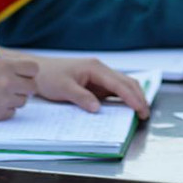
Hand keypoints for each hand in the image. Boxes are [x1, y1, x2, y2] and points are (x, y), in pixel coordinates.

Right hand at [0, 55, 37, 121]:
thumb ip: (2, 61)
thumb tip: (19, 65)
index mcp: (3, 66)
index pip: (33, 68)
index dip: (28, 71)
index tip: (23, 73)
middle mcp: (7, 83)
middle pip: (32, 87)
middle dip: (25, 86)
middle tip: (15, 86)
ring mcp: (3, 100)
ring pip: (23, 101)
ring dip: (14, 98)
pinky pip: (11, 112)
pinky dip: (5, 109)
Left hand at [32, 57, 150, 118]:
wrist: (37, 71)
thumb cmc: (49, 76)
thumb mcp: (63, 88)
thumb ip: (81, 97)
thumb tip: (97, 108)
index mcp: (95, 68)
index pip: (119, 83)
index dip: (132, 97)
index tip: (141, 109)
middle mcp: (100, 70)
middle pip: (127, 82)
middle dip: (138, 97)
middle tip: (145, 114)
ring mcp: (99, 77)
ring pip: (122, 85)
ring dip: (133, 97)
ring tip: (140, 112)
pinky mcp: (95, 84)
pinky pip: (113, 91)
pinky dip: (122, 99)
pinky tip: (126, 109)